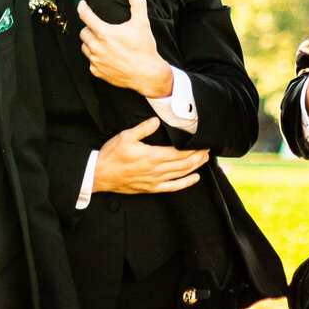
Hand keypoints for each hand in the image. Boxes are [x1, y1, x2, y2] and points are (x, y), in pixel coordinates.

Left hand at [77, 0, 173, 97]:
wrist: (147, 74)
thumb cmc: (144, 49)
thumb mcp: (142, 23)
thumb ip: (137, 3)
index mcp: (104, 33)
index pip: (85, 16)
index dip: (82, 7)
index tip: (82, 4)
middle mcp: (96, 47)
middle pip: (83, 32)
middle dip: (90, 28)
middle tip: (101, 28)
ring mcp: (95, 60)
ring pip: (84, 46)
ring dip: (90, 42)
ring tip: (103, 42)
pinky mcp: (97, 71)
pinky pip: (90, 60)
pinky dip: (95, 56)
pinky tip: (107, 55)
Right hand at [93, 117, 207, 194]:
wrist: (99, 174)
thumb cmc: (112, 154)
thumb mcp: (126, 136)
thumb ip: (143, 128)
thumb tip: (156, 120)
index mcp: (152, 156)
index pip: (179, 153)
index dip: (193, 149)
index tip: (203, 142)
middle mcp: (156, 170)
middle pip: (183, 164)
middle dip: (198, 156)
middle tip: (209, 149)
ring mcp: (154, 181)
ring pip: (180, 175)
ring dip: (195, 167)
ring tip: (205, 160)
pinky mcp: (151, 188)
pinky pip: (172, 187)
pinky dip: (185, 183)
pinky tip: (194, 178)